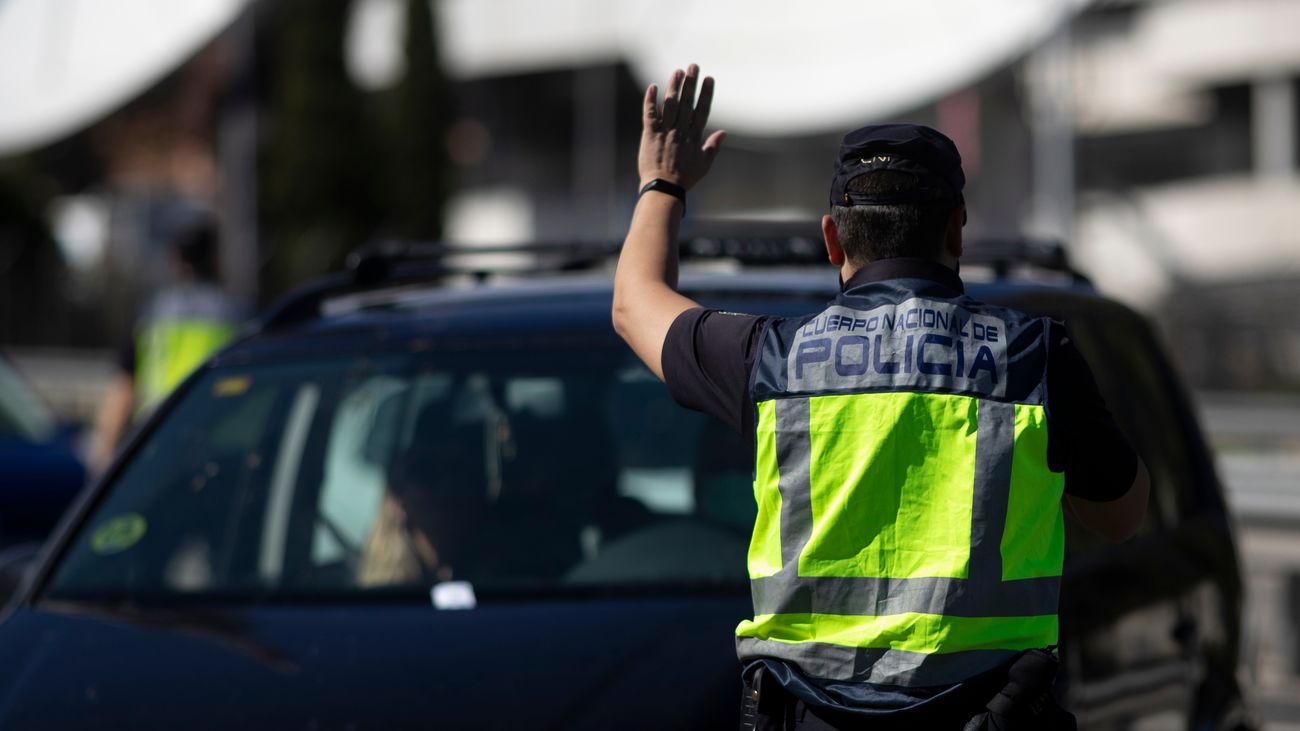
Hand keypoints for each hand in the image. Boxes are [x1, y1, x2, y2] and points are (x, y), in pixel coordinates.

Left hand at [638, 64, 725, 190]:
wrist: (664, 188)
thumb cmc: (685, 179)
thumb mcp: (704, 164)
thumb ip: (713, 146)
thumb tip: (724, 132)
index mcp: (694, 137)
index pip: (701, 110)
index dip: (706, 93)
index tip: (709, 79)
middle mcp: (680, 131)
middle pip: (687, 103)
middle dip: (690, 83)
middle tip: (693, 66)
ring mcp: (665, 132)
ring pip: (670, 105)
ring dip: (674, 87)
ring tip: (677, 71)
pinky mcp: (650, 135)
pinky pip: (650, 115)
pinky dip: (650, 101)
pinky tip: (653, 87)